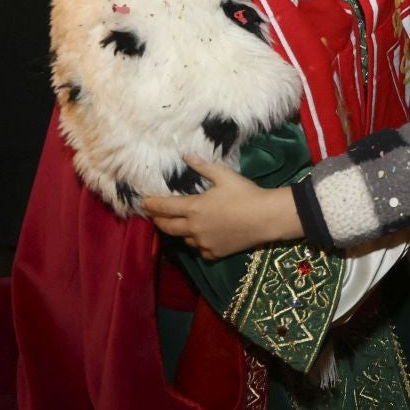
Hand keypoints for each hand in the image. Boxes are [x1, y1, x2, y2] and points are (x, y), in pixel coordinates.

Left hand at [140, 158, 300, 260]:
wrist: (265, 218)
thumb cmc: (245, 193)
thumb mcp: (224, 175)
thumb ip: (203, 167)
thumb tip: (186, 156)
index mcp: (194, 208)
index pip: (165, 207)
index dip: (152, 204)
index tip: (143, 202)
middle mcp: (194, 228)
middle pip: (168, 228)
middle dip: (158, 221)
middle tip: (154, 217)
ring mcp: (204, 243)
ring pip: (184, 240)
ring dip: (180, 232)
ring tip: (182, 226)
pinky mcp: (215, 253)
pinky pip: (200, 250)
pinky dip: (198, 244)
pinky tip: (203, 238)